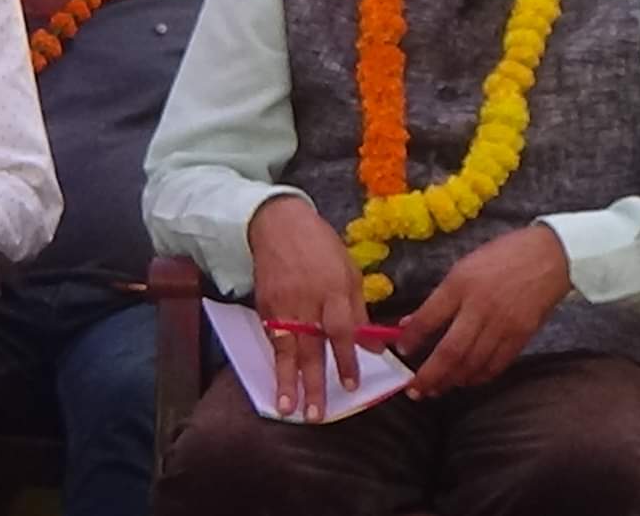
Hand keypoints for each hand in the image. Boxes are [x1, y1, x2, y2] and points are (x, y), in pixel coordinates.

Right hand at [247, 195, 374, 421]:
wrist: (278, 224)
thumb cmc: (321, 248)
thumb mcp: (349, 272)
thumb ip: (359, 311)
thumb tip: (375, 346)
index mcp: (333, 289)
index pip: (341, 330)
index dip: (347, 359)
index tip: (351, 385)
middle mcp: (306, 301)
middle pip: (311, 347)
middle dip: (313, 383)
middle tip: (316, 414)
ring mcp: (282, 305)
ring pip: (285, 349)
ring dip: (286, 381)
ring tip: (287, 408)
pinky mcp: (264, 307)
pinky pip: (271, 339)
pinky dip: (274, 362)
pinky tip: (277, 382)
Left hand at [396, 225, 572, 398]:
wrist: (550, 256)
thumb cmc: (503, 256)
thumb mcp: (464, 266)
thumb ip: (439, 297)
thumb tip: (410, 322)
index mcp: (461, 283)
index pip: (429, 318)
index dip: (412, 339)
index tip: (402, 351)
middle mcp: (479, 307)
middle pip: (450, 351)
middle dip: (430, 376)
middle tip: (415, 390)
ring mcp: (502, 324)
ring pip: (472, 364)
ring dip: (452, 381)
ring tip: (437, 389)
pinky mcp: (521, 336)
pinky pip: (496, 365)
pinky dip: (478, 377)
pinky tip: (466, 380)